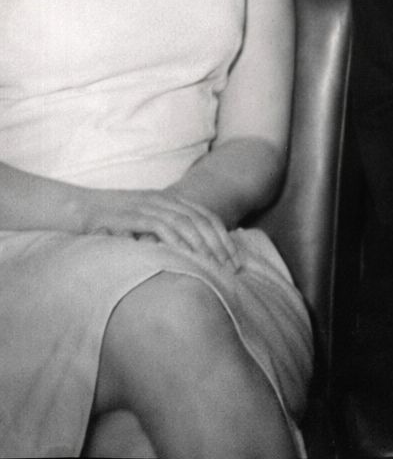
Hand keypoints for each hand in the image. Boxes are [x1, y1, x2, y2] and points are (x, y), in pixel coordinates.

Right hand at [77, 187, 240, 269]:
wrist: (81, 209)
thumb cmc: (114, 223)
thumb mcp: (146, 226)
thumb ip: (167, 234)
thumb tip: (193, 258)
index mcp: (172, 201)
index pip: (207, 218)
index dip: (224, 239)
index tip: (235, 261)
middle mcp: (165, 200)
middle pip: (202, 221)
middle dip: (220, 245)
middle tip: (231, 269)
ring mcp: (150, 205)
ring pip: (186, 223)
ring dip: (203, 245)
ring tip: (214, 266)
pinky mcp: (134, 214)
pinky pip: (161, 226)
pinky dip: (176, 241)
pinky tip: (186, 257)